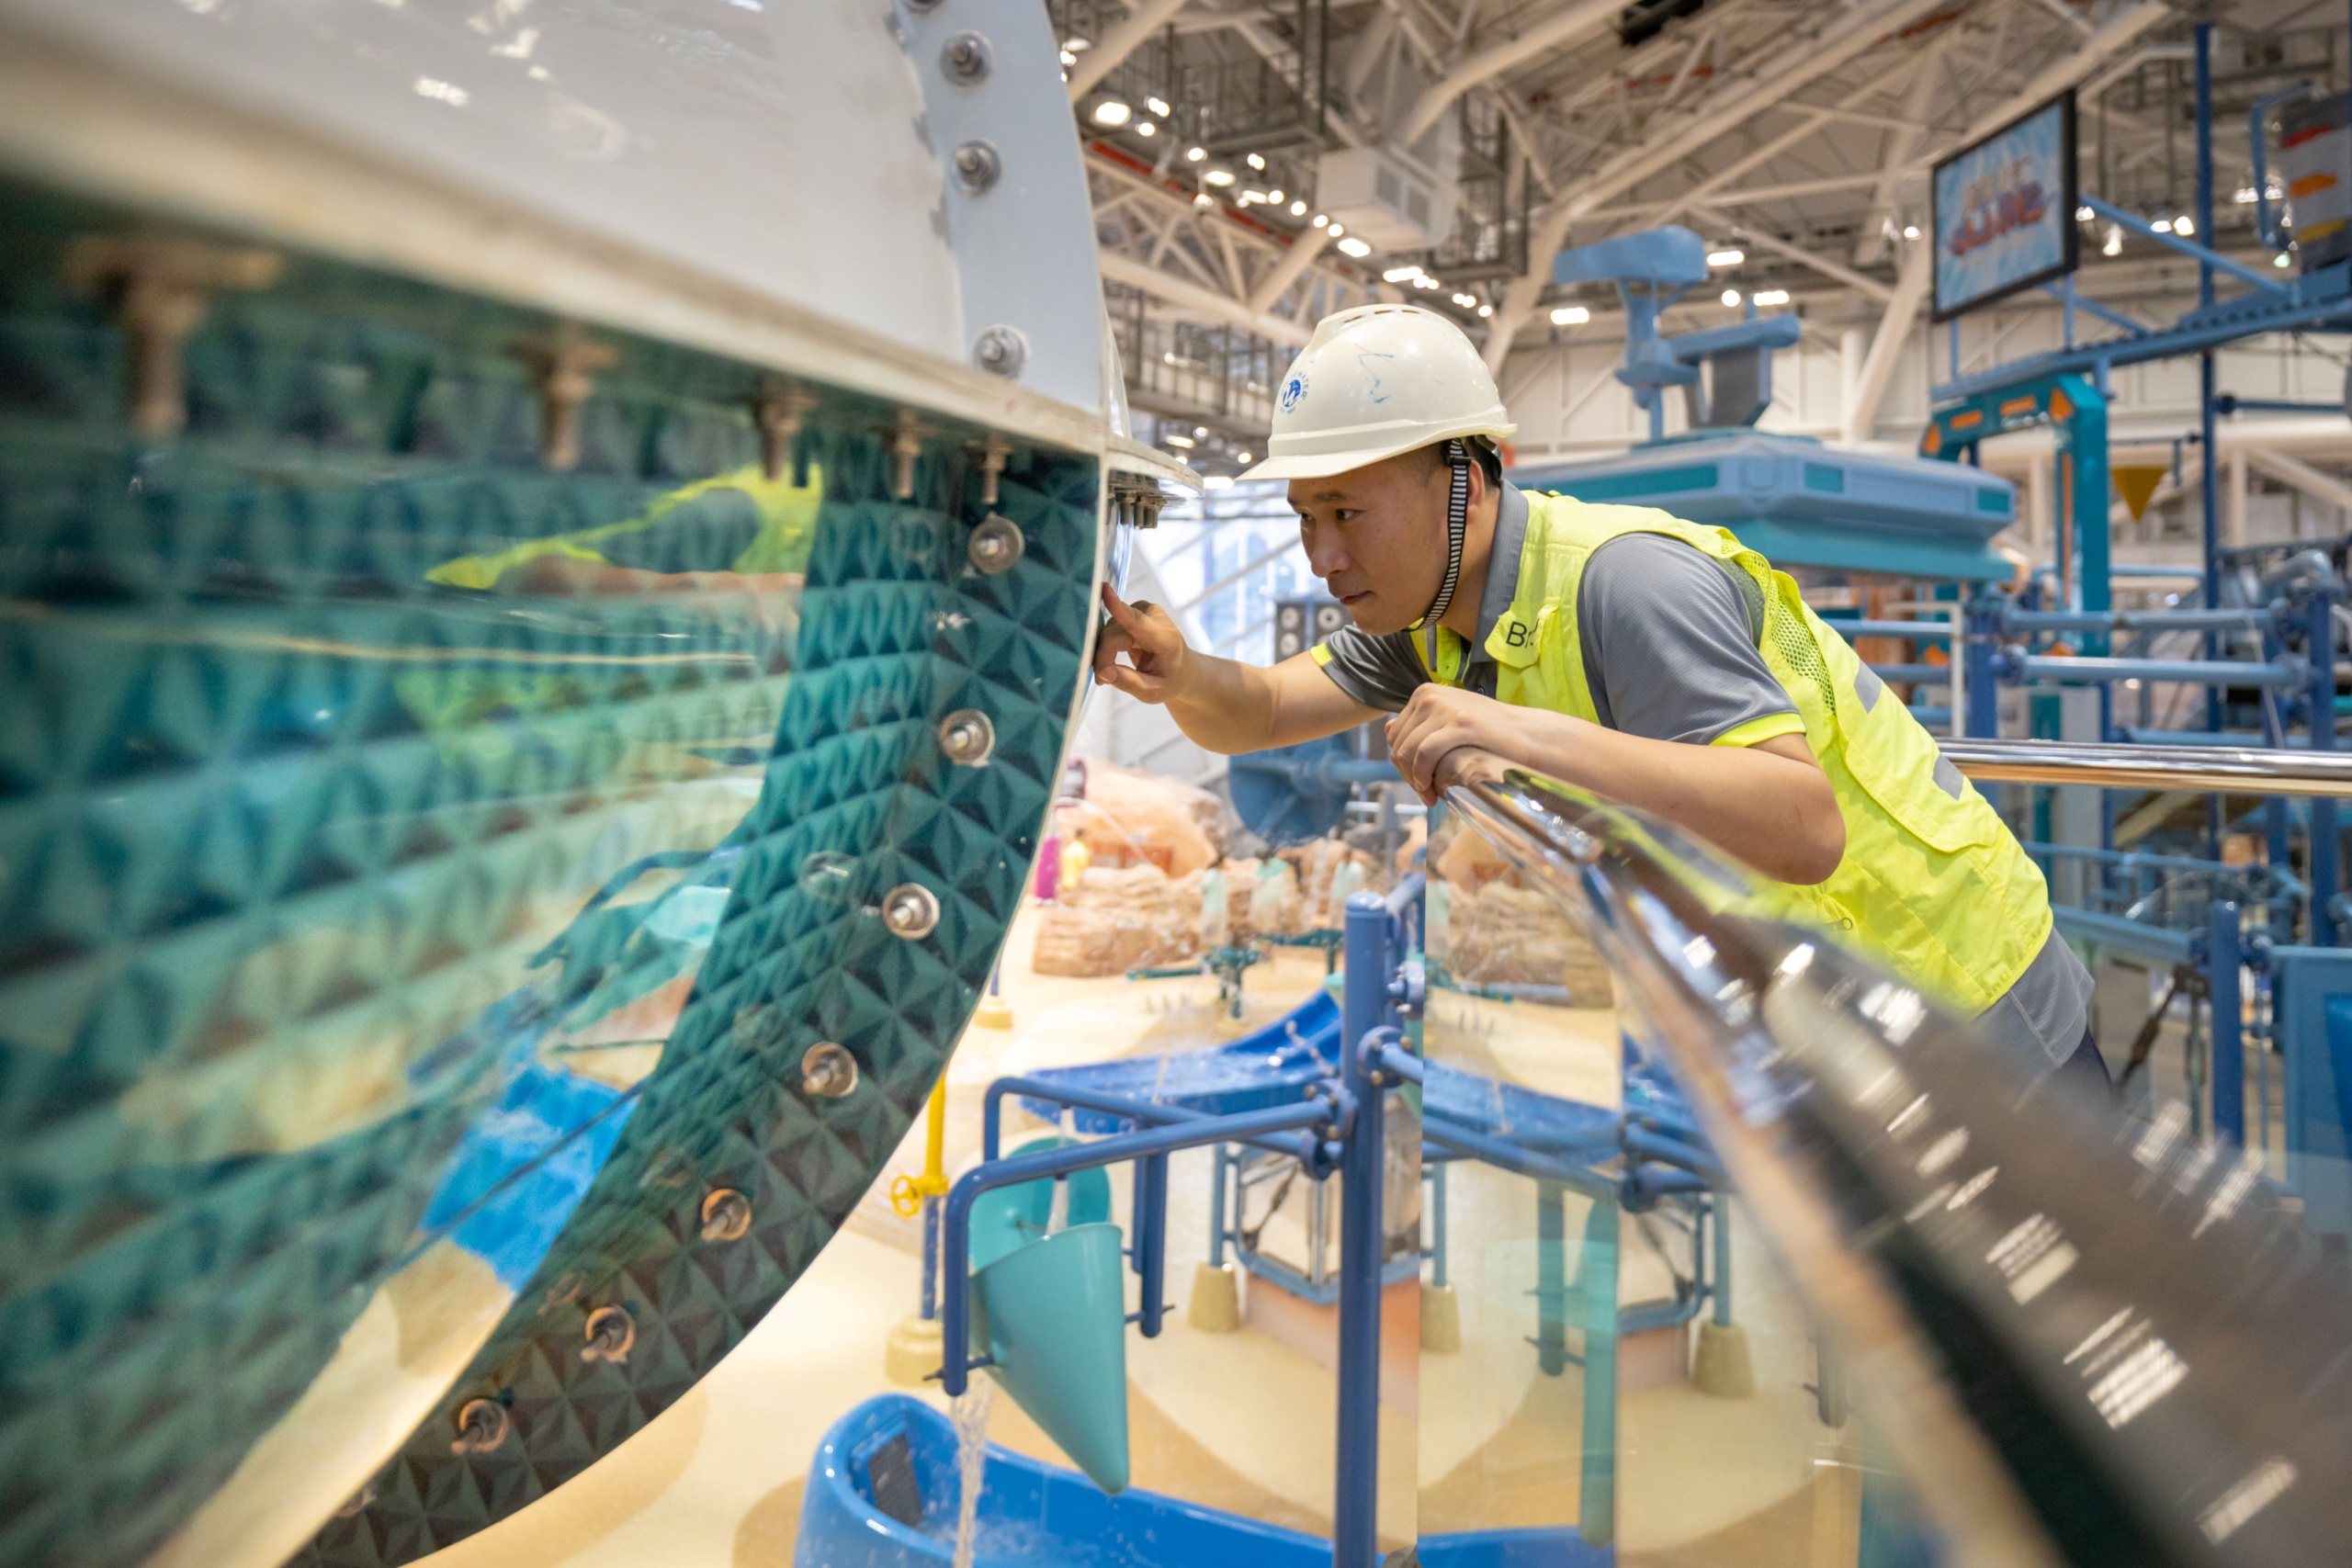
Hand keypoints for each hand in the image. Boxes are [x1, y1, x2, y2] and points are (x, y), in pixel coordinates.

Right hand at [1093, 583, 1191, 701]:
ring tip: (1109, 674)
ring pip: (1109, 630)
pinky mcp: (1134, 610)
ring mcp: (1144, 610)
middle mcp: (1155, 617)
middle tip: (1102, 680)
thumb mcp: (1154, 692)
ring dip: (1104, 652)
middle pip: (1114, 633)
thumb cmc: (1171, 681)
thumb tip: (1103, 672)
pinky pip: (1110, 627)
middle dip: (1103, 657)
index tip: (1105, 590)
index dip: (1118, 607)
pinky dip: (1107, 645)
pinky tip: (1110, 661)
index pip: (1137, 622)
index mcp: (1165, 639)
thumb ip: (1129, 682)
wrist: (1184, 670)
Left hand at [1385, 685, 1526, 804]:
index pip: (1395, 736)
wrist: (1527, 734)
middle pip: (1399, 746)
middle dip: (1408, 776)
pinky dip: (1425, 778)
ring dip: (1416, 782)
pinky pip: (1425, 755)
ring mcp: (1444, 707)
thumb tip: (1386, 728)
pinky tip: (1437, 791)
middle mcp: (1429, 696)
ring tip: (1431, 796)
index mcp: (1424, 693)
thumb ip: (1419, 725)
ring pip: (1408, 753)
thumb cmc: (1489, 733)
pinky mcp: (1459, 723)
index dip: (1401, 766)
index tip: (1418, 784)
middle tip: (1425, 795)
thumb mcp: (1448, 722)